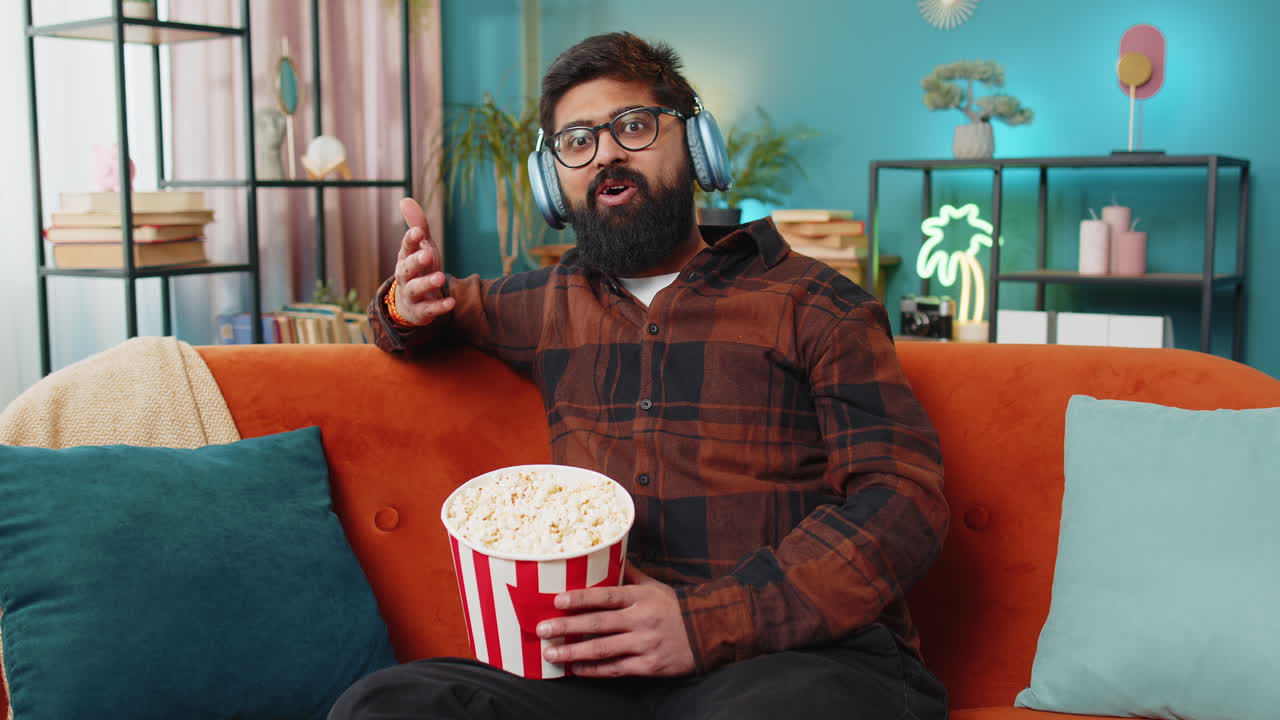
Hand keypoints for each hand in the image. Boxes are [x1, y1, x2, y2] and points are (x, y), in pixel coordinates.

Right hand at [392, 197, 453, 326]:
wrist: (410, 304)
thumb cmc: (418, 269)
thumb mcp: (421, 247)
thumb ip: (418, 226)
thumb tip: (406, 199)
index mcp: (405, 258)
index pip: (405, 247)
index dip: (411, 239)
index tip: (418, 231)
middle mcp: (405, 276)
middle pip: (407, 268)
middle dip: (416, 261)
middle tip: (428, 253)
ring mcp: (412, 294)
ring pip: (416, 289)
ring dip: (427, 283)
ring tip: (441, 277)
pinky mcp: (421, 311)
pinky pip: (429, 310)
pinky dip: (440, 306)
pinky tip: (451, 303)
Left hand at [536, 564, 695, 677]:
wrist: (709, 633)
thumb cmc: (676, 607)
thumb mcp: (655, 586)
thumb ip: (630, 574)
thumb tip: (607, 554)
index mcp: (641, 597)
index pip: (605, 596)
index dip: (580, 598)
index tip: (557, 601)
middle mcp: (641, 620)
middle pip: (598, 624)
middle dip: (566, 627)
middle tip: (542, 629)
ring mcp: (645, 644)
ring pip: (603, 649)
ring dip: (573, 652)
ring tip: (551, 654)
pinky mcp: (649, 666)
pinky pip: (616, 669)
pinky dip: (594, 670)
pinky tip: (576, 669)